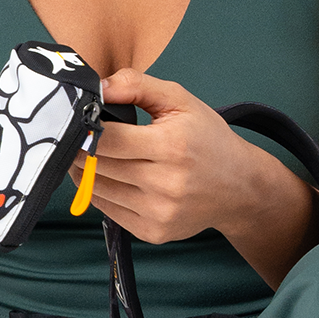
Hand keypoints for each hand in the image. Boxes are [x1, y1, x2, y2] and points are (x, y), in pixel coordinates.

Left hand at [91, 69, 316, 254]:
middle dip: (81, 148)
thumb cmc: (207, 138)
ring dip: (85, 170)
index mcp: (171, 146)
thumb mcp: (180, 100)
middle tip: (78, 135)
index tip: (79, 120)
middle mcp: (165, 184)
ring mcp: (158, 212)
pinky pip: (107, 210)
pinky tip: (109, 176)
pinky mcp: (153, 232)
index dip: (86, 128)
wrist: (240, 187)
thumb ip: (136, 85)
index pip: (107, 140)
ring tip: (90, 154)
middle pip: (97, 165)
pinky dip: (100, 192)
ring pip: (96, 189)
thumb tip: (98, 87)